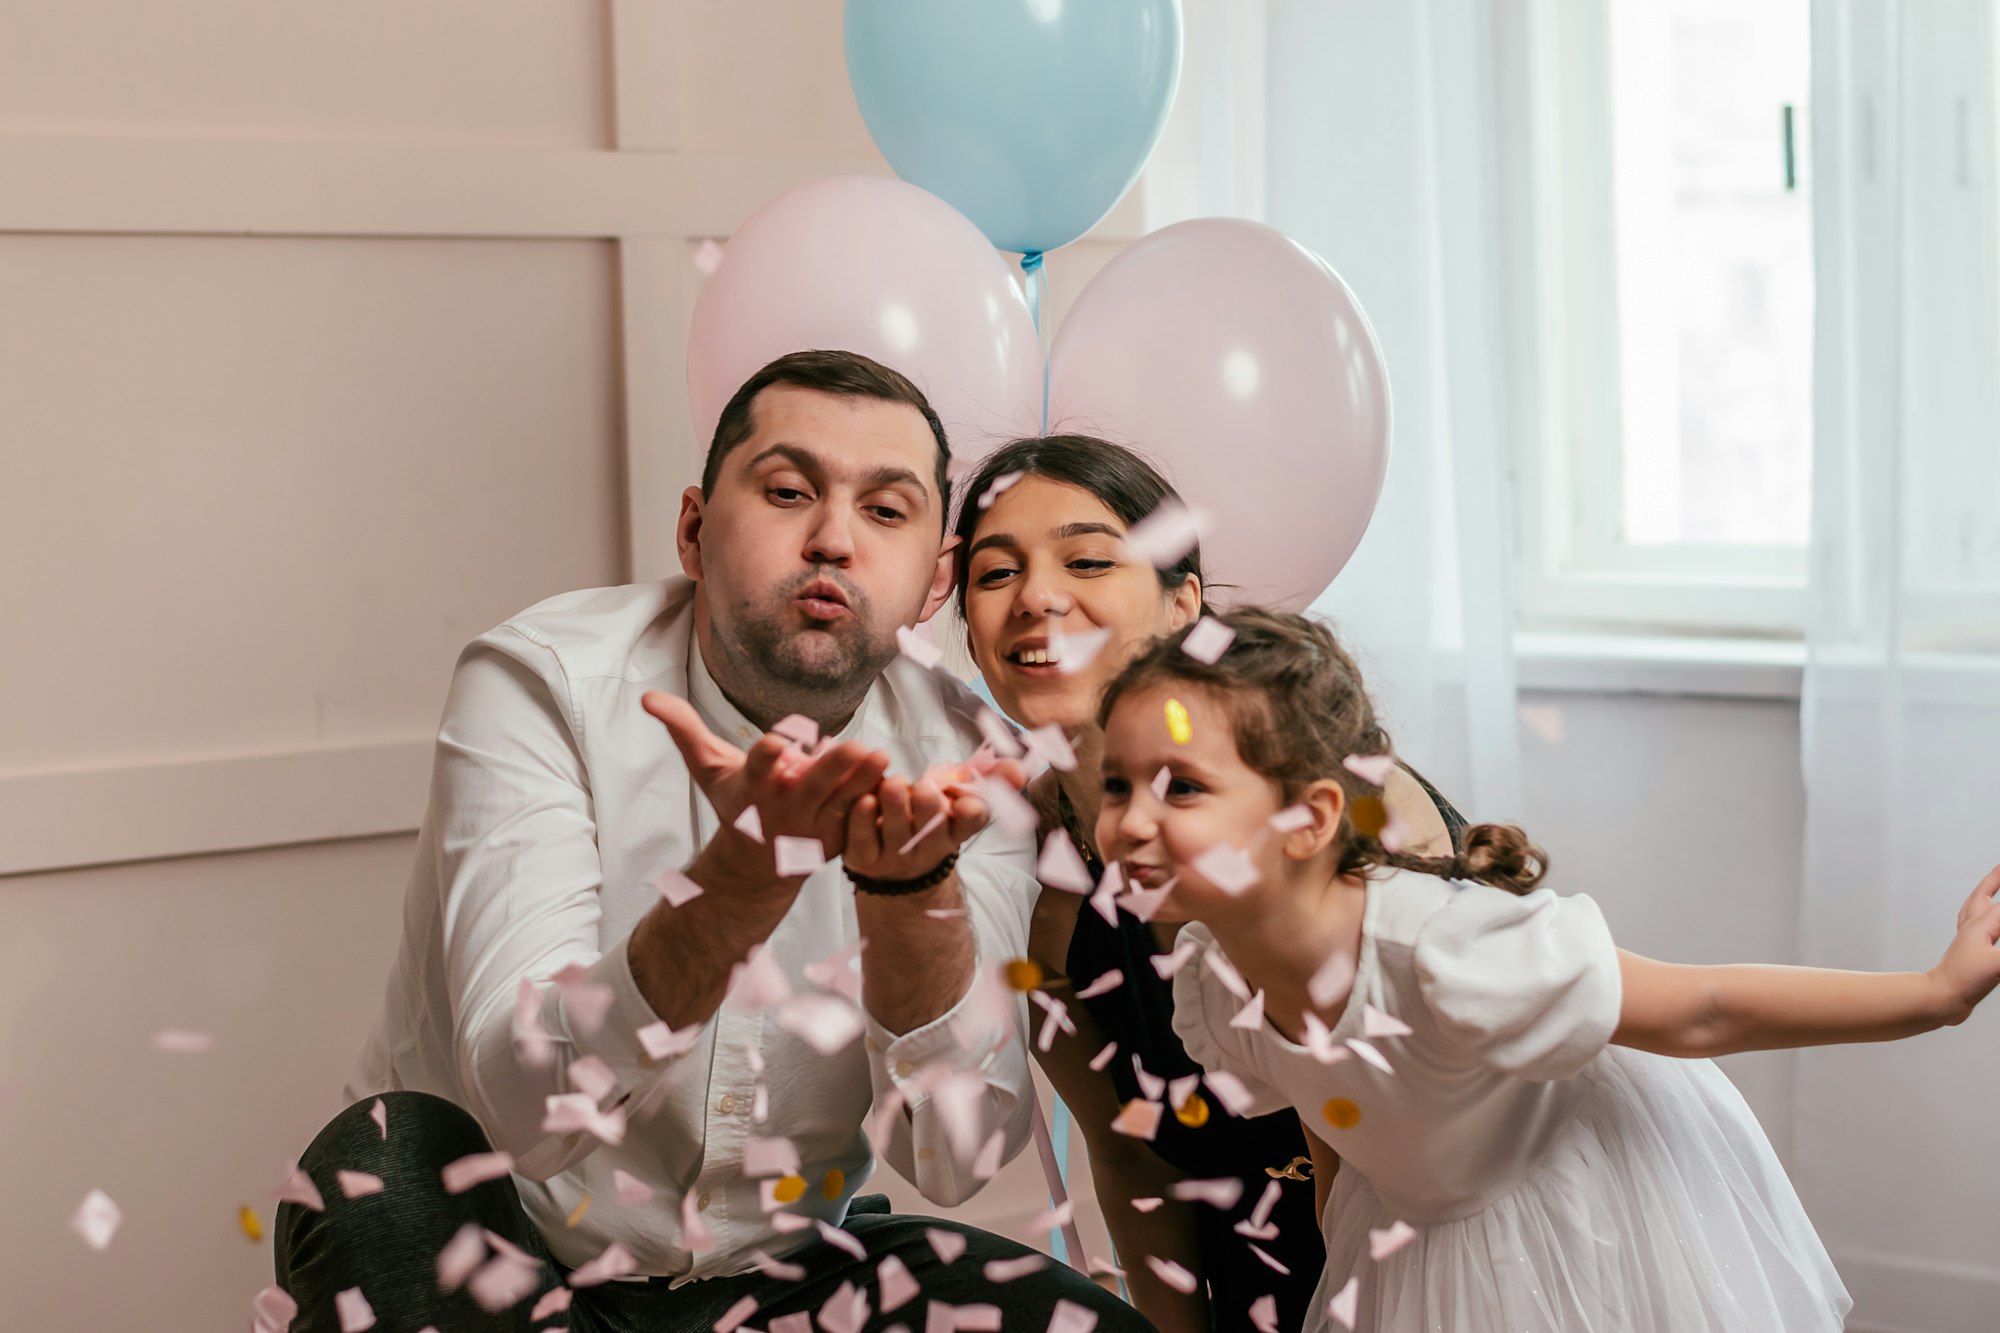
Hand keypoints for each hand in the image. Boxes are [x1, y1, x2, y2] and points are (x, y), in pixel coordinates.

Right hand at [642, 692, 890, 876]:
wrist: (757, 864)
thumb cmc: (733, 805)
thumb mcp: (707, 768)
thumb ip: (683, 729)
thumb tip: (647, 696)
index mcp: (753, 787)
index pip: (758, 767)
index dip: (767, 756)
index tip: (777, 743)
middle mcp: (785, 806)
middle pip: (812, 784)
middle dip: (832, 768)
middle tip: (857, 747)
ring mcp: (815, 824)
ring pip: (843, 799)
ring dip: (864, 781)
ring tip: (881, 758)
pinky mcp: (839, 836)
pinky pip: (862, 816)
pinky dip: (879, 802)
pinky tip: (897, 782)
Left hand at [843, 760, 1025, 881]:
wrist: (895, 864)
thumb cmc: (929, 817)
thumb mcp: (960, 797)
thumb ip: (990, 779)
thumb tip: (1019, 768)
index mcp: (954, 829)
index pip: (970, 822)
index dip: (971, 813)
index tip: (969, 803)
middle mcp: (927, 846)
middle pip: (931, 829)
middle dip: (929, 808)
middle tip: (925, 786)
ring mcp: (895, 855)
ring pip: (895, 833)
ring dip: (895, 807)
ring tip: (893, 784)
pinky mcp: (865, 858)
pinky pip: (862, 841)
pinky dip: (862, 820)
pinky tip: (863, 799)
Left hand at [1930, 864, 1999, 1023]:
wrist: (1941, 1000)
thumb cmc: (1964, 981)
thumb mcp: (1998, 963)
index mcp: (1980, 925)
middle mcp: (1971, 928)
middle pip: (1982, 896)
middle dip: (1994, 881)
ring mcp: (1967, 940)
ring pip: (1975, 910)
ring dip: (1985, 896)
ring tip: (1991, 889)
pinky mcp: (1968, 954)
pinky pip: (1974, 928)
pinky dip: (1982, 919)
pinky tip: (1985, 926)